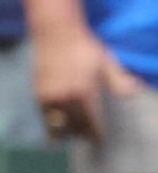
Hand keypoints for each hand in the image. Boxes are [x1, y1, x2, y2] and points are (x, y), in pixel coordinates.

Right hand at [34, 24, 142, 140]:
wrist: (55, 33)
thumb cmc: (84, 46)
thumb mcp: (106, 61)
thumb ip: (119, 80)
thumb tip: (134, 93)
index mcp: (83, 92)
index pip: (90, 122)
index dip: (95, 134)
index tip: (98, 140)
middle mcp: (65, 98)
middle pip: (73, 127)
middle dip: (80, 134)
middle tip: (86, 137)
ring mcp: (49, 96)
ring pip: (55, 124)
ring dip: (63, 131)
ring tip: (69, 134)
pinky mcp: (37, 92)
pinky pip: (45, 115)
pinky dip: (51, 121)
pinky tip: (57, 121)